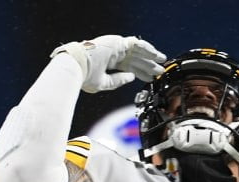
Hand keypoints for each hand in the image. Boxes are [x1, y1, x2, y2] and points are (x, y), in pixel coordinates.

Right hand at [50, 35, 165, 92]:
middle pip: (135, 59)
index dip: (140, 72)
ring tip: (162, 61)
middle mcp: (113, 54)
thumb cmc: (84, 77)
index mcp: (108, 63)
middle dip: (148, 65)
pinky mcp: (118, 42)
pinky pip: (137, 43)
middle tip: (160, 71)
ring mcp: (115, 47)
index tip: (150, 79)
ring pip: (137, 51)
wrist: (76, 67)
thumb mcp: (104, 83)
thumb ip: (118, 80)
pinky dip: (147, 48)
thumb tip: (132, 77)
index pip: (128, 67)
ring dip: (150, 55)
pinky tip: (156, 55)